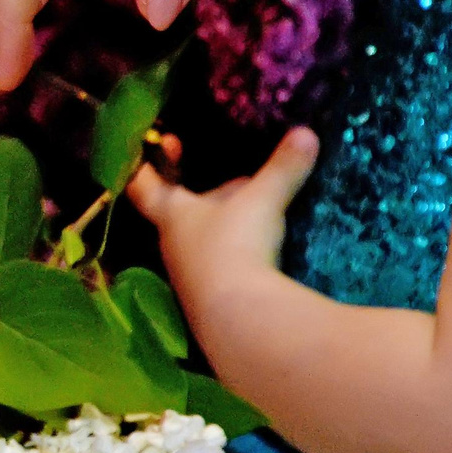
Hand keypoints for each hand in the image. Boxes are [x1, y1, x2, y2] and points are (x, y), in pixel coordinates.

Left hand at [127, 127, 318, 349]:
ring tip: (258, 215)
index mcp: (173, 215)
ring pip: (205, 241)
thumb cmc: (235, 245)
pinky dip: (240, 257)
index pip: (146, 185)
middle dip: (206, 196)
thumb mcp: (262, 201)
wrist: (238, 319)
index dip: (149, 163)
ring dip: (227, 227)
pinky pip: (224, 269)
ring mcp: (191, 277)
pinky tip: (265, 255)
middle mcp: (174, 245)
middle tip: (240, 182)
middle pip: (183, 213)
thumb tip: (306, 133)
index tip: (167, 141)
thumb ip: (283, 169)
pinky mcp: (212, 302)